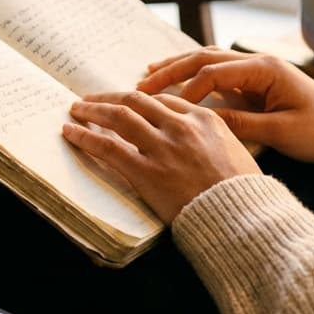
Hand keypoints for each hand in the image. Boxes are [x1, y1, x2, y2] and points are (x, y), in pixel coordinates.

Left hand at [62, 91, 259, 222]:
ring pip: (118, 117)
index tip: (125, 101)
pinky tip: (71, 132)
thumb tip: (196, 139)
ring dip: (93, 110)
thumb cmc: (242, 191)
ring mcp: (162, 148)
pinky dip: (85, 137)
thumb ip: (211, 138)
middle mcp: (180, 127)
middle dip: (109, 97)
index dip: (138, 99)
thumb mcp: (235, 152)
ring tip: (76, 109)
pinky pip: (108, 148)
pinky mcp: (146, 171)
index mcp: (203, 119)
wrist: (241, 216)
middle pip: (136, 101)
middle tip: (91, 98)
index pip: (162, 100)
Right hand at [138, 48, 313, 164]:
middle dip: (172, 71)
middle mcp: (256, 63)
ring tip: (147, 77)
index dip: (188, 89)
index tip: (169, 109)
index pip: (214, 72)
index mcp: (265, 69)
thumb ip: (241, 123)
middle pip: (204, 58)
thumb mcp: (280, 131)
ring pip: (206, 61)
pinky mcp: (251, 83)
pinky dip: (190, 76)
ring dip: (177, 68)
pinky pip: (213, 74)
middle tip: (142, 85)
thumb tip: (202, 119)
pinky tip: (171, 82)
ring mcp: (253, 70)